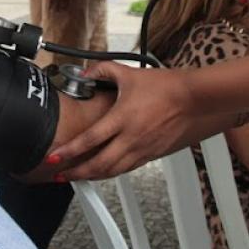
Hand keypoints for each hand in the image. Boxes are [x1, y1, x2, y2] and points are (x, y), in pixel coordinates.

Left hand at [48, 62, 208, 179]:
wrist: (194, 99)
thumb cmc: (166, 87)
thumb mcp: (129, 74)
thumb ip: (103, 71)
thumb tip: (85, 73)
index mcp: (122, 118)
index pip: (90, 139)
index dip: (69, 151)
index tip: (54, 157)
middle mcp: (131, 138)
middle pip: (98, 164)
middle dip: (76, 172)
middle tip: (60, 174)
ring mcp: (142, 149)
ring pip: (113, 171)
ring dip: (92, 176)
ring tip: (77, 177)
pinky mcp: (151, 155)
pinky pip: (127, 169)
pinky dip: (111, 173)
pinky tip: (103, 172)